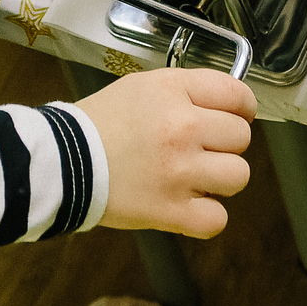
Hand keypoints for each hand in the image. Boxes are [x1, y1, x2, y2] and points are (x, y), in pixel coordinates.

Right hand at [74, 67, 255, 236]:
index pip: (238, 95)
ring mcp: (179, 172)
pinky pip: (217, 219)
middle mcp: (183, 129)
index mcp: (175, 92)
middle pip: (241, 138)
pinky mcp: (170, 211)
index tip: (236, 116)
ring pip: (238, 176)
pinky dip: (207, 215)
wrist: (63, 162)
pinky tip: (189, 203)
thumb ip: (187, 92)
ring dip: (221, 179)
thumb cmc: (101, 122)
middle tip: (201, 148)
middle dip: (225, 143)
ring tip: (195, 176)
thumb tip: (228, 107)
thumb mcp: (144, 86)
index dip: (243, 108)